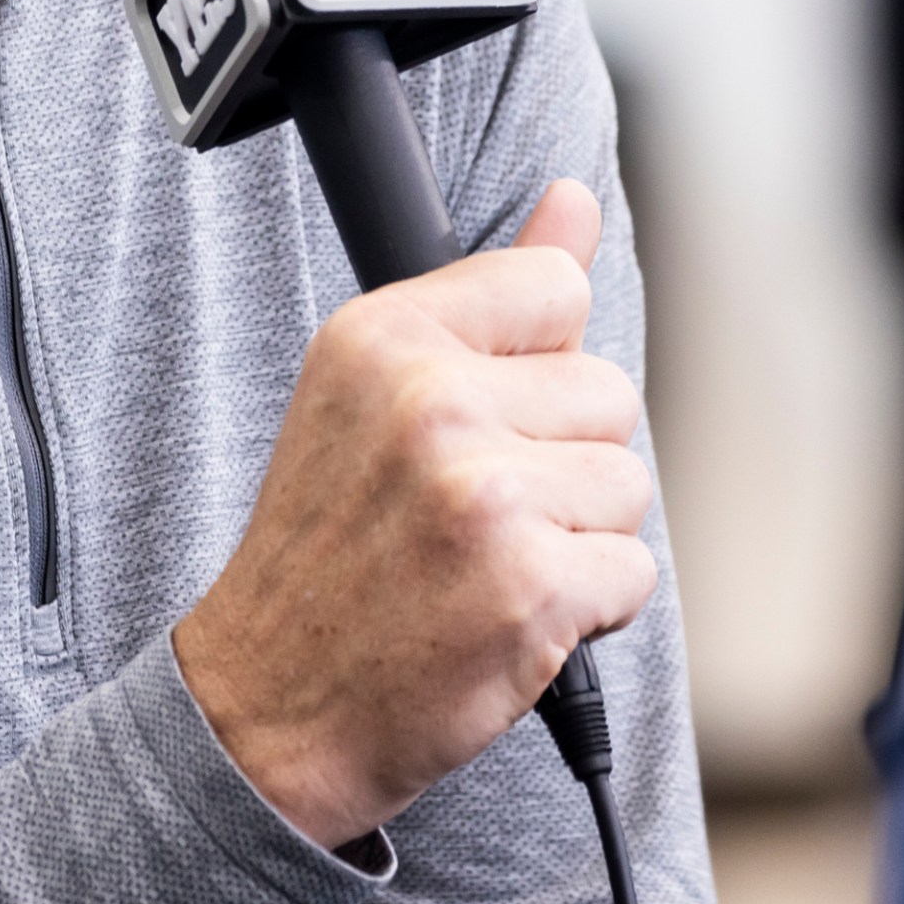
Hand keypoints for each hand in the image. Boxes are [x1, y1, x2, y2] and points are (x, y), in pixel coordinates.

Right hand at [174, 178, 654, 849]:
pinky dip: (585, 608)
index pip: (555, 289)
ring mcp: (481, 495)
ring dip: (576, 538)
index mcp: (382, 337)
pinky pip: (633, 571)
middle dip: (561, 461)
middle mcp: (429, 401)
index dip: (537, 364)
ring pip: (627, 486)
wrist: (269, 703)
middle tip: (468, 511)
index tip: (482, 414)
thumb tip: (575, 200)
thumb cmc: (327, 549)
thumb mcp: (375, 393)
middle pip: (607, 394)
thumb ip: (488, 296)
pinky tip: (501, 614)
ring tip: (481, 563)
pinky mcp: (530, 587)